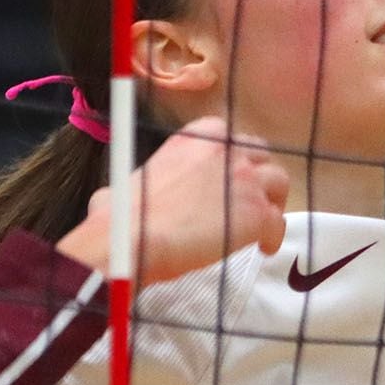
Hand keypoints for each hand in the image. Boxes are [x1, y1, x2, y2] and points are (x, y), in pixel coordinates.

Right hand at [56, 119, 288, 284]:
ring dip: (272, 201)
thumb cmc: (119, 217)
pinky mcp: (256, 212)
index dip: (232, 161)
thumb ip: (131, 185)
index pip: (230, 139)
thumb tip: (105, 201)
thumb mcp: (122, 186)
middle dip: (258, 174)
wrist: (130, 239)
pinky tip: (265, 248)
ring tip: (262, 223)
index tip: (226, 181)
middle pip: (260, 155)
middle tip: (249, 199)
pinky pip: (277, 223)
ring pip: (278, 182)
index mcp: (198, 137)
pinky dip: (273, 236)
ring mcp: (245, 179)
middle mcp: (227, 150)